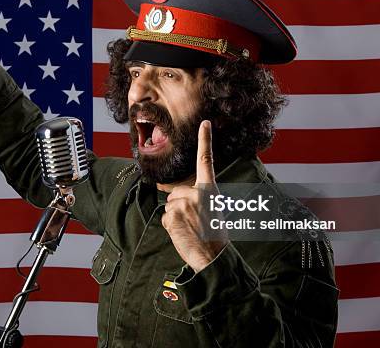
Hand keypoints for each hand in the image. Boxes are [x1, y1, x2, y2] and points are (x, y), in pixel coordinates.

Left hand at [162, 120, 227, 272]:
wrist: (213, 257)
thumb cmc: (214, 236)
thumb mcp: (212, 210)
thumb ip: (197, 198)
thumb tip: (173, 195)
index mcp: (210, 190)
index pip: (206, 160)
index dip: (205, 140)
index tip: (205, 123)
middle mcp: (197, 193)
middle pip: (176, 192)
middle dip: (180, 205)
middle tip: (195, 222)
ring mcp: (183, 203)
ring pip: (170, 205)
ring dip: (175, 217)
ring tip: (190, 229)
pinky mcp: (172, 214)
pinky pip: (165, 217)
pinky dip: (171, 226)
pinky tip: (183, 233)